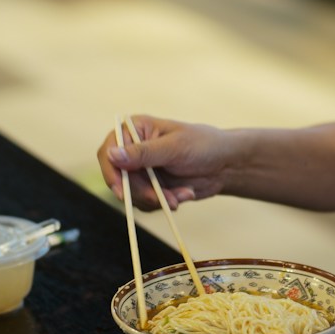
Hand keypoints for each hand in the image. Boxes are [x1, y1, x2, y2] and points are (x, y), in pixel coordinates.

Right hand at [97, 115, 233, 210]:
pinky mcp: (151, 187)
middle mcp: (133, 150)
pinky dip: (163, 203)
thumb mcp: (174, 148)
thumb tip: (112, 154)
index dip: (111, 172)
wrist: (226, 165)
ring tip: (181, 195)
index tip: (122, 191)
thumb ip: (144, 153)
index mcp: (135, 130)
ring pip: (132, 194)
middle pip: (119, 178)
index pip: (109, 151)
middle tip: (161, 199)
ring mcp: (141, 170)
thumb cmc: (204, 145)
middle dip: (141, 192)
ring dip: (155, 200)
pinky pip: (145, 203)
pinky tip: (183, 195)